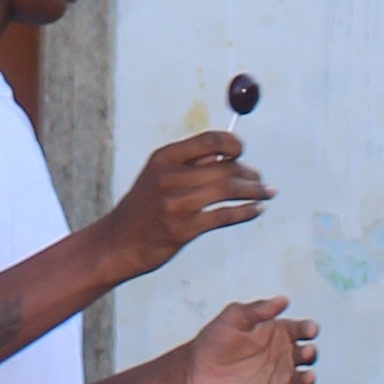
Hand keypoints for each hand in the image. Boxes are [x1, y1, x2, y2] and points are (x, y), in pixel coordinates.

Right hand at [110, 135, 272, 277]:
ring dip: (254, 190)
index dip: (233, 143)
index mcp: (164, 157)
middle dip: (249, 172)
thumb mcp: (157, 176)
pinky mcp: (183, 229)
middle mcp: (169, 177)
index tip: (242, 151)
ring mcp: (176, 204)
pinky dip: (246, 211)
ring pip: (229, 189)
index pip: (210, 140)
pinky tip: (256, 210)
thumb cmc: (142, 209)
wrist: (117, 243)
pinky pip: (225, 215)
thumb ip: (190, 163)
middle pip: (225, 166)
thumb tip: (229, 154)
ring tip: (266, 193)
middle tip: (260, 179)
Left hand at [177, 294, 306, 383]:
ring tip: (307, 377)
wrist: (197, 369)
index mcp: (279, 332)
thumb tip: (284, 300)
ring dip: (308, 379)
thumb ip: (259, 309)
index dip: (310, 329)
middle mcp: (284, 354)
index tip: (309, 330)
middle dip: (310, 353)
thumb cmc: (215, 339)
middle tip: (305, 352)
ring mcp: (280, 377)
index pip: (303, 329)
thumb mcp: (235, 316)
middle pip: (307, 354)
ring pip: (304, 379)